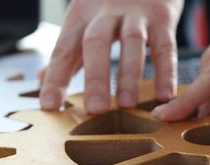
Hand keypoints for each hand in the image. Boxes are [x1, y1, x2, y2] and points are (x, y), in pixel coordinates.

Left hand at [39, 0, 182, 113]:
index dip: (56, 78)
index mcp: (81, 15)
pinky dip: (166, 72)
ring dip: (129, 76)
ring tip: (126, 104)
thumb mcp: (84, 17)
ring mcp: (136, 14)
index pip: (64, 49)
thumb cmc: (110, 1)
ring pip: (132, 43)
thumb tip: (42, 79)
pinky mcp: (163, 16)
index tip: (50, 106)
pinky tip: (165, 95)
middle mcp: (106, 12)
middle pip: (96, 43)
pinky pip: (165, 46)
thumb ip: (68, 50)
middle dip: (95, 78)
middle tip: (95, 110)